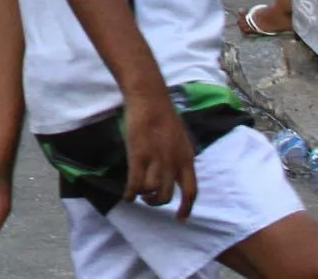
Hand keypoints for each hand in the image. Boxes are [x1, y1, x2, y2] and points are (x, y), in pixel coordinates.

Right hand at [124, 89, 197, 218]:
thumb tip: (176, 169)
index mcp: (187, 159)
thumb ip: (180, 156)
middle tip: (150, 201)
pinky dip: (130, 193)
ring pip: (152, 191)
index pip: (191, 191)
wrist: (150, 99)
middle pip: (168, 195)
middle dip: (157, 202)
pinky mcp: (138, 155)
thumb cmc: (164, 114)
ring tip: (138, 194)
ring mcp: (156, 160)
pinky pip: (135, 183)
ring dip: (144, 196)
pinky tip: (126, 196)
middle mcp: (174, 163)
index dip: (186, 208)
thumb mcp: (181, 139)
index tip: (181, 218)